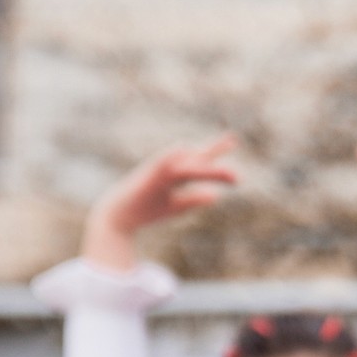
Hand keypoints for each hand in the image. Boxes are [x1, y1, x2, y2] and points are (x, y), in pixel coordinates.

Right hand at [87, 136, 239, 269]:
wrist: (120, 217)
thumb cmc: (147, 209)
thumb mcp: (176, 207)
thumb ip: (192, 199)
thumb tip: (214, 196)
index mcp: (176, 174)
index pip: (200, 158)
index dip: (216, 149)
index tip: (232, 139)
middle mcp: (169, 167)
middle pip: (196, 162)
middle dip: (215, 171)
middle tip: (237, 179)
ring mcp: (159, 170)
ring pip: (187, 166)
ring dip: (204, 170)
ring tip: (226, 177)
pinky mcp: (150, 177)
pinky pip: (167, 167)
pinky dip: (177, 163)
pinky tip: (185, 152)